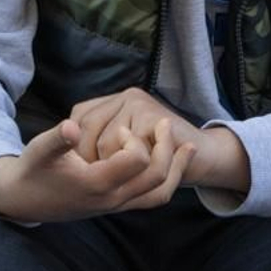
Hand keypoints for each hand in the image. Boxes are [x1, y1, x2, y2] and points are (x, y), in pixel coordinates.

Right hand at [0, 118, 194, 222]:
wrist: (24, 200)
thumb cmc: (33, 170)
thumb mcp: (39, 151)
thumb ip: (57, 139)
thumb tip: (71, 126)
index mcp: (96, 184)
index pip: (136, 160)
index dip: (133, 138)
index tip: (118, 127)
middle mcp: (112, 199)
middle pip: (157, 177)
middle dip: (167, 148)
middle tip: (165, 123)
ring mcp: (117, 206)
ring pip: (161, 193)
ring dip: (176, 168)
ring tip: (187, 146)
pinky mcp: (118, 206)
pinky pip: (152, 198)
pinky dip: (167, 180)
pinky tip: (170, 161)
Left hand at [70, 88, 249, 191]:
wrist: (201, 154)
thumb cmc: (156, 155)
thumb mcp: (121, 145)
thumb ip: (98, 140)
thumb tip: (69, 148)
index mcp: (116, 99)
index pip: (79, 117)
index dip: (76, 145)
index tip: (84, 168)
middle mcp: (126, 95)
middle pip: (87, 128)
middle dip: (89, 158)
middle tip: (98, 175)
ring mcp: (141, 104)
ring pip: (105, 142)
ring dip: (109, 165)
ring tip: (120, 173)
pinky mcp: (153, 117)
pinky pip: (126, 149)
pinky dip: (130, 166)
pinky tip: (140, 170)